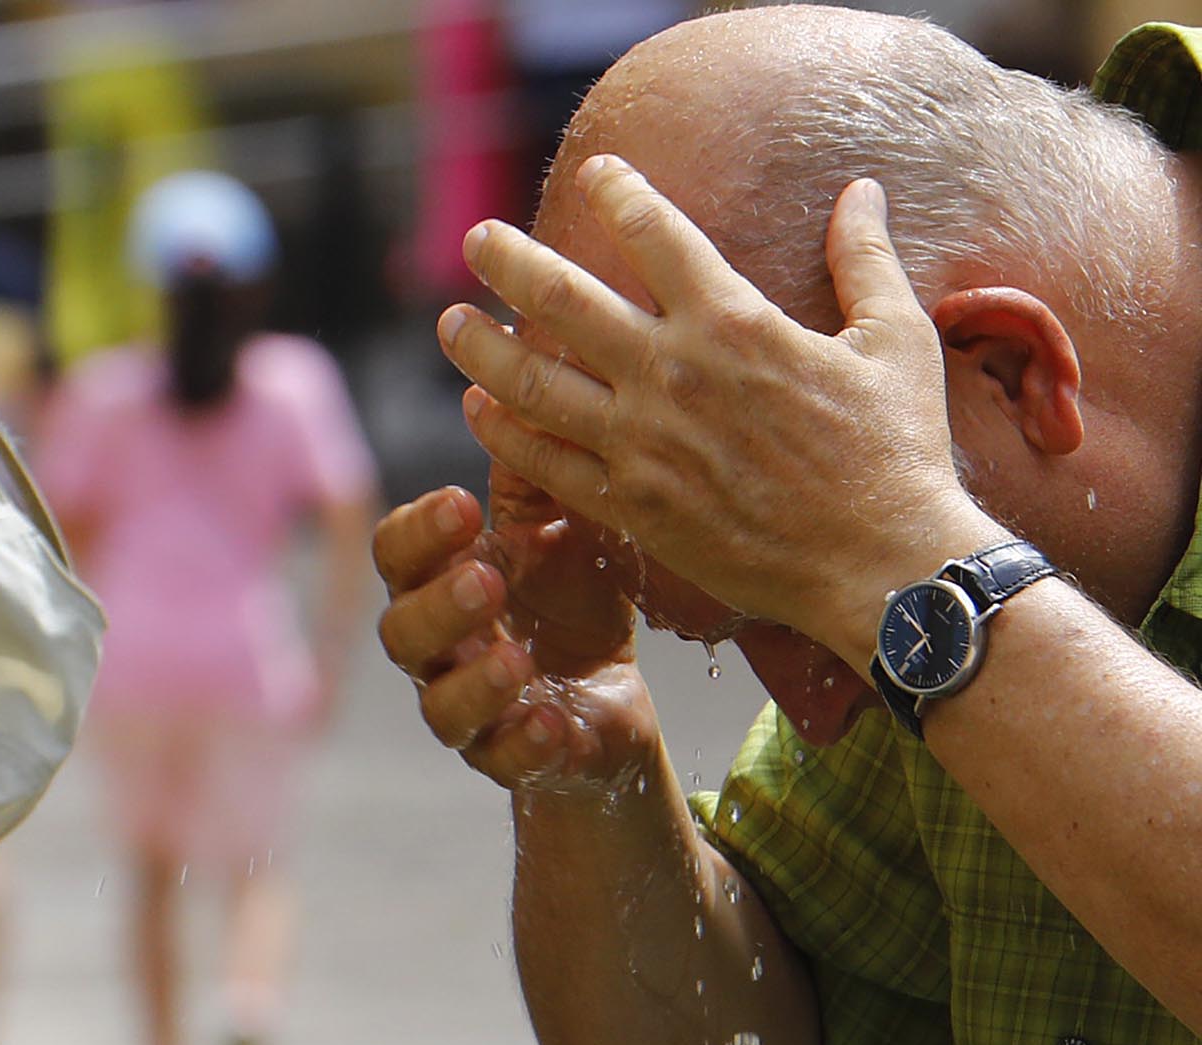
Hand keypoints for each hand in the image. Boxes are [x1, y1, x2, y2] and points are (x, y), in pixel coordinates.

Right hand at [373, 473, 658, 791]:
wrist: (612, 695)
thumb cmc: (570, 598)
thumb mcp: (561, 526)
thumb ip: (533, 470)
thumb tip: (518, 369)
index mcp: (440, 579)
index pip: (398, 553)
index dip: (419, 531)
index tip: (461, 504)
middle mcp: (439, 648)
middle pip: (402, 632)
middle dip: (439, 605)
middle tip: (484, 578)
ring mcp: (470, 711)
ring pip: (440, 706)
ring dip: (474, 682)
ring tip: (516, 659)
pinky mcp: (514, 759)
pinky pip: (502, 761)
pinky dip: (523, 745)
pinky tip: (551, 723)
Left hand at [439, 155, 1003, 664]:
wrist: (881, 566)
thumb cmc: (896, 452)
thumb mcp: (897, 340)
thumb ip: (866, 260)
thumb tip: (860, 191)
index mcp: (733, 322)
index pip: (655, 233)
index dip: (618, 193)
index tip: (596, 174)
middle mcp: (672, 373)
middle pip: (561, 299)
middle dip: (508, 262)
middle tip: (476, 241)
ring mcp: (642, 442)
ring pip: (531, 383)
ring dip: (481, 347)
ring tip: (451, 322)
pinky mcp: (630, 504)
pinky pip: (546, 462)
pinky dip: (504, 433)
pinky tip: (479, 409)